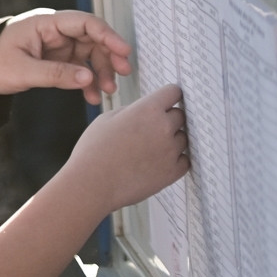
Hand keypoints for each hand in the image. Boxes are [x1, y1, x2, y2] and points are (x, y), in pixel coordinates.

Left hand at [0, 8, 131, 104]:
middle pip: (91, 39)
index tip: (123, 52)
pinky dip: (84, 81)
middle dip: (107, 58)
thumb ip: (56, 74)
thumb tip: (88, 78)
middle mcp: (53, 32)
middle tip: (120, 76)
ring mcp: (52, 46)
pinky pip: (75, 68)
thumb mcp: (22, 71)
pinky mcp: (50, 60)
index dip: (108, 36)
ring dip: (98, 73)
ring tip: (106, 92)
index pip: (85, 23)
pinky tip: (91, 96)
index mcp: (45, 23)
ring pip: (86, 56)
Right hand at [63, 83, 188, 212]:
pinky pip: (184, 160)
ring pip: (183, 138)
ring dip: (171, 140)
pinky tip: (158, 161)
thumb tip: (145, 111)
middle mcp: (164, 127)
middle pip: (180, 115)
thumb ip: (132, 110)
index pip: (173, 92)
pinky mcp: (172, 172)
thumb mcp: (107, 118)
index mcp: (148, 109)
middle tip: (150, 129)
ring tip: (150, 148)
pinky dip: (175, 159)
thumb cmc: (94, 150)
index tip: (165, 101)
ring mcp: (171, 151)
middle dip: (168, 119)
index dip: (168, 96)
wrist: (92, 184)